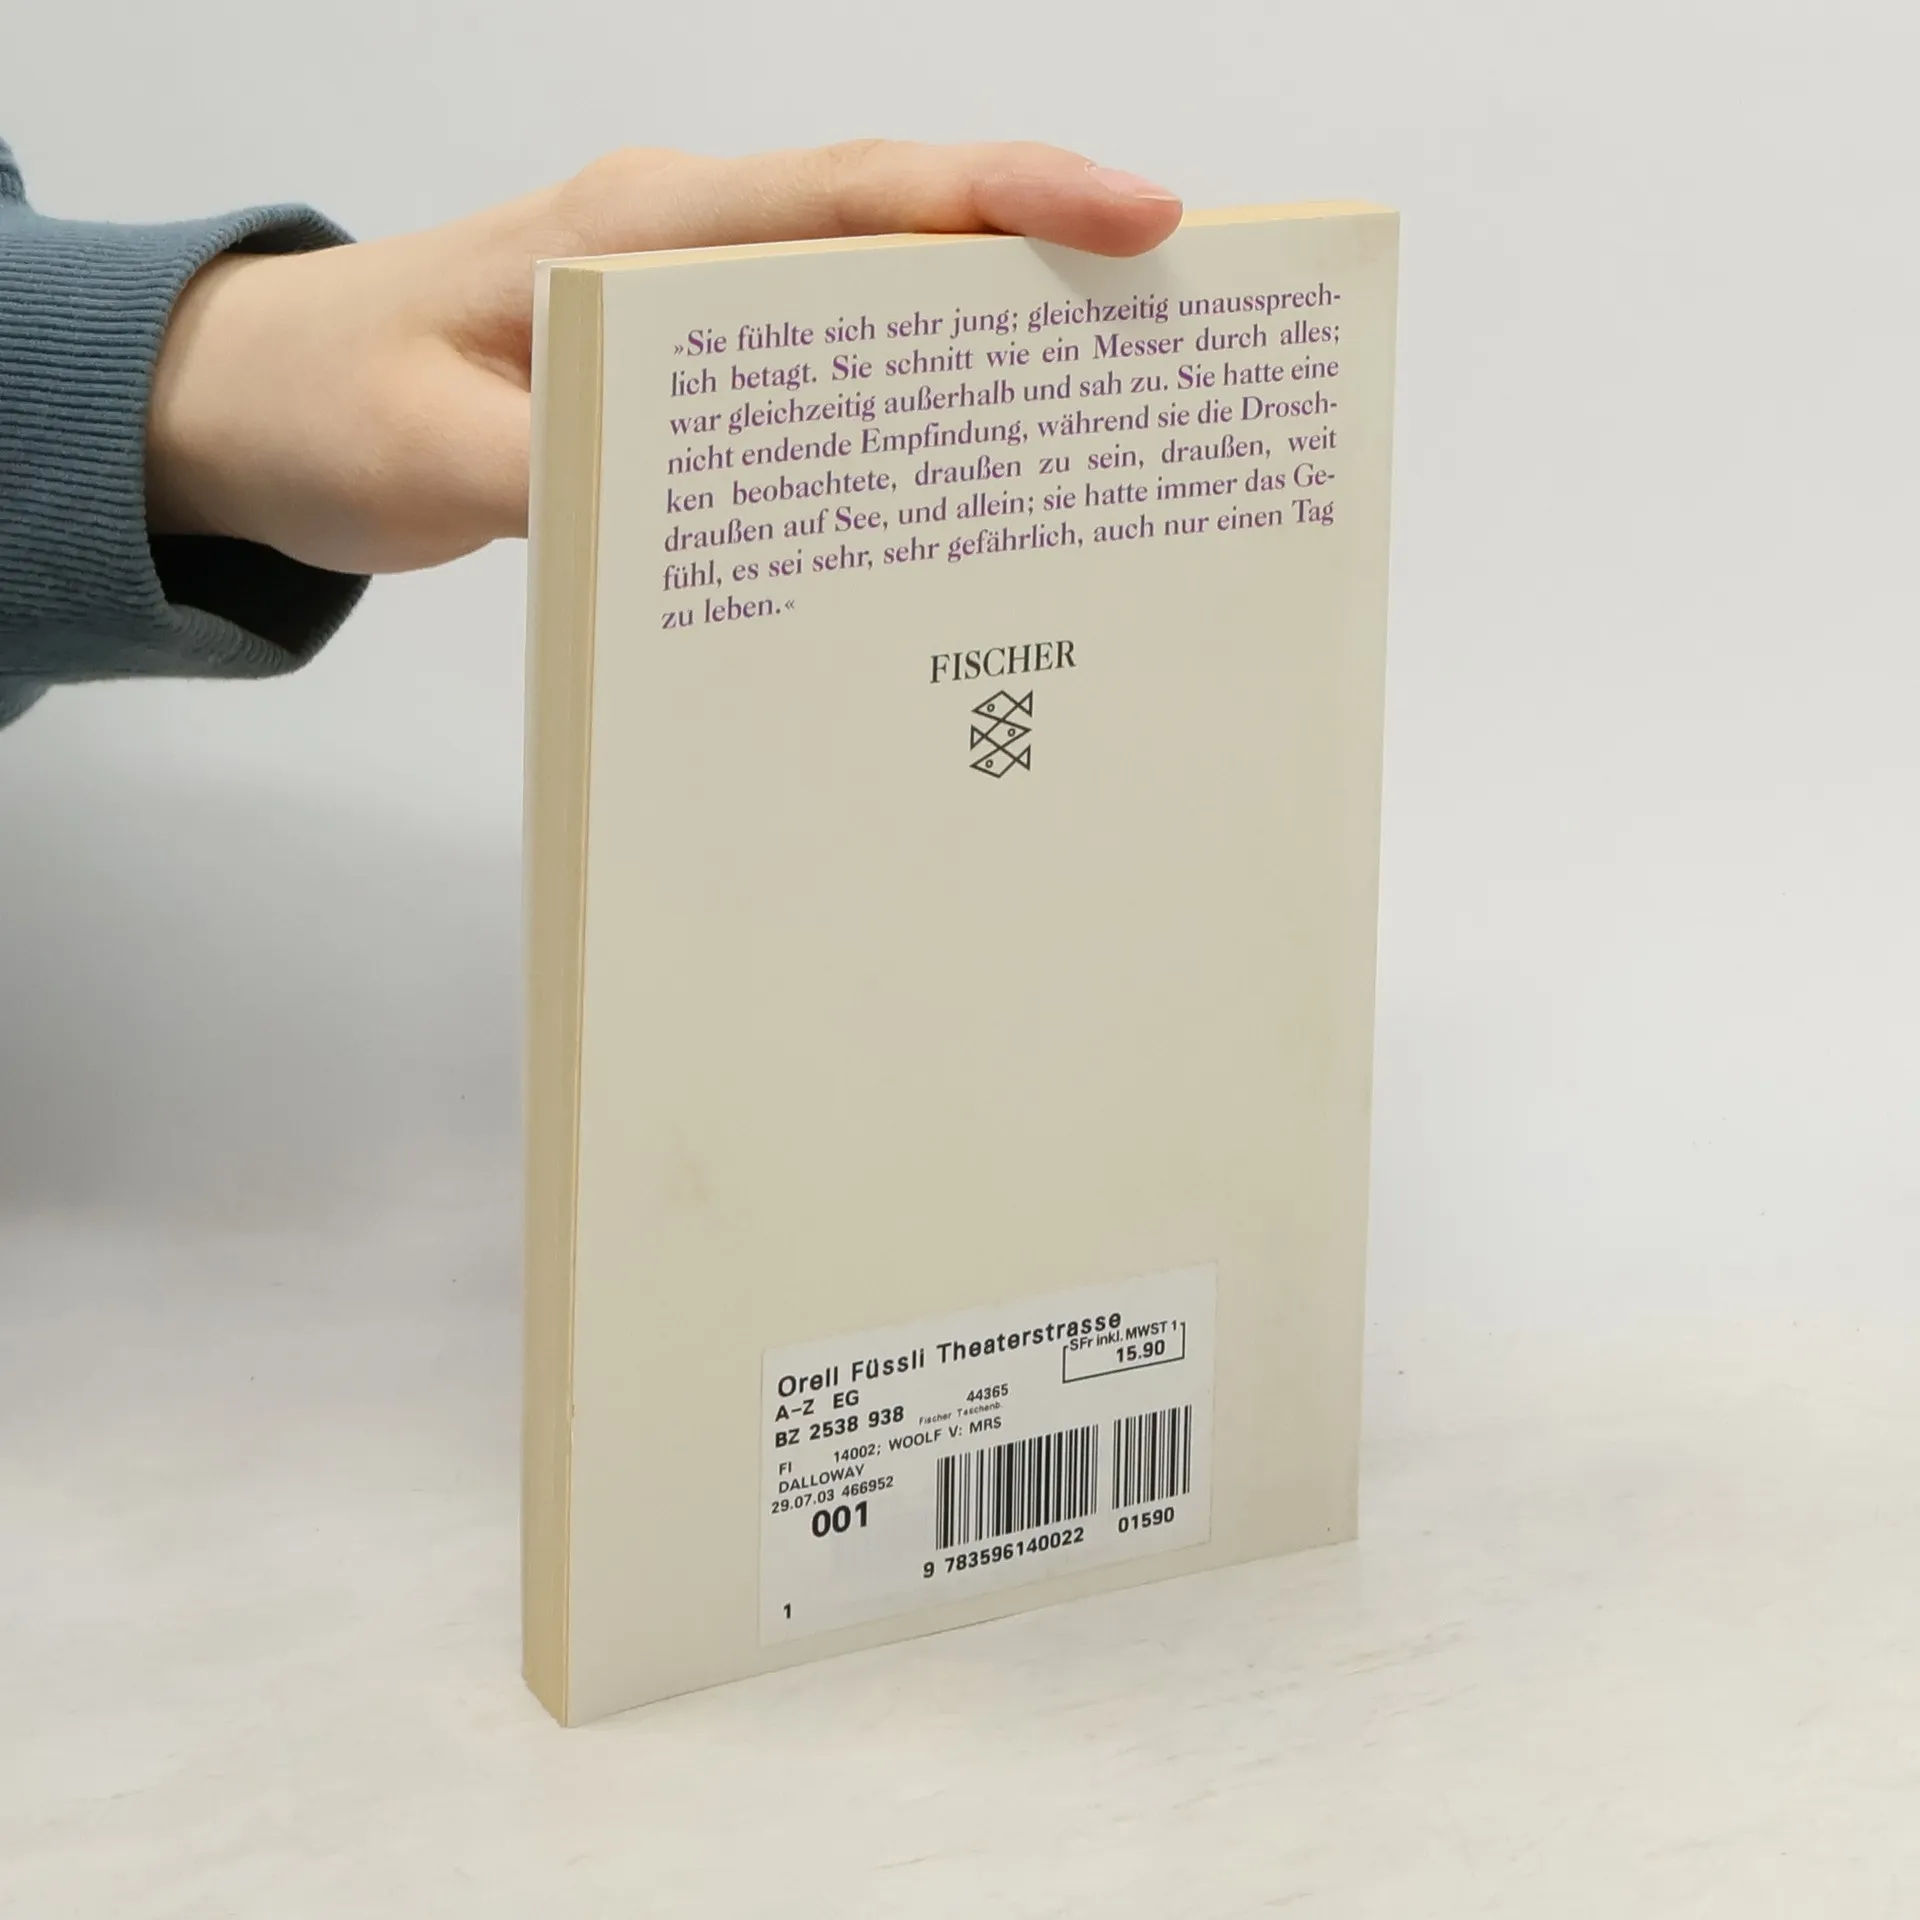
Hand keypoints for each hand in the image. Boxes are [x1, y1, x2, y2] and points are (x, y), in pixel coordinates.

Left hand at [146, 141, 1181, 575]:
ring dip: (984, 327)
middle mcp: (680, 242)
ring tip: (1107, 393)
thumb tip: (718, 517)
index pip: (851, 193)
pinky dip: (901, 390)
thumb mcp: (432, 462)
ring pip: (871, 290)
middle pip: (897, 224)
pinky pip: (820, 358)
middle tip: (1179, 318)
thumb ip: (568, 480)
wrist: (255, 402)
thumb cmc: (334, 409)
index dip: (1002, 197)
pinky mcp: (681, 364)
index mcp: (635, 233)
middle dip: (1044, 254)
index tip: (1136, 218)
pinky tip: (956, 457)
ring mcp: (686, 297)